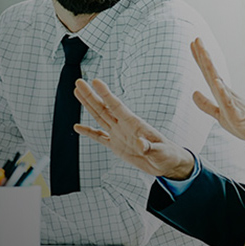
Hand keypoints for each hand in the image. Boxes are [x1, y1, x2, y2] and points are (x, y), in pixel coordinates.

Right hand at [73, 78, 195, 178]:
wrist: (167, 164)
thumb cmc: (167, 155)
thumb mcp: (160, 152)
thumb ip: (149, 147)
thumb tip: (141, 143)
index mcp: (134, 124)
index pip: (116, 106)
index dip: (105, 94)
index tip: (95, 81)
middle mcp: (123, 126)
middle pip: (103, 108)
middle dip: (90, 95)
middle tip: (79, 82)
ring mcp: (119, 135)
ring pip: (99, 117)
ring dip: (88, 105)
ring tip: (77, 93)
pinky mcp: (116, 146)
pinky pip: (99, 137)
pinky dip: (88, 132)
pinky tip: (78, 127)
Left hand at [189, 38, 244, 153]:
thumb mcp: (219, 114)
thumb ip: (206, 104)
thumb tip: (193, 93)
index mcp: (223, 93)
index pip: (208, 73)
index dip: (200, 59)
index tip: (192, 44)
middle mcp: (228, 94)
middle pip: (212, 73)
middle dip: (203, 56)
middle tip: (196, 39)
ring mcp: (233, 103)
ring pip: (219, 83)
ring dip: (211, 68)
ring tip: (204, 53)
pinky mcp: (237, 115)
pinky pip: (228, 102)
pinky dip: (222, 92)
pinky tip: (216, 82)